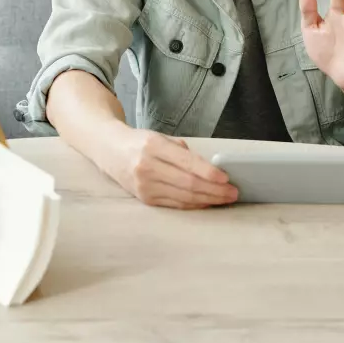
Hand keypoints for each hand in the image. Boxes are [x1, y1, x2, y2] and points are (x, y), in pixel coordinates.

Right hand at [109, 129, 237, 208]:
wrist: (110, 150)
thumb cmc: (141, 142)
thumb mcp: (161, 138)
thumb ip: (184, 152)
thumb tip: (211, 170)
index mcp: (153, 146)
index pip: (187, 163)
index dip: (209, 172)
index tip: (226, 178)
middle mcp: (147, 167)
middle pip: (188, 183)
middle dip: (214, 190)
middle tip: (233, 192)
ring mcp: (144, 185)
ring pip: (183, 197)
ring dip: (208, 200)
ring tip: (225, 199)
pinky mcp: (145, 199)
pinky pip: (175, 204)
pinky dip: (194, 204)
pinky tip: (207, 202)